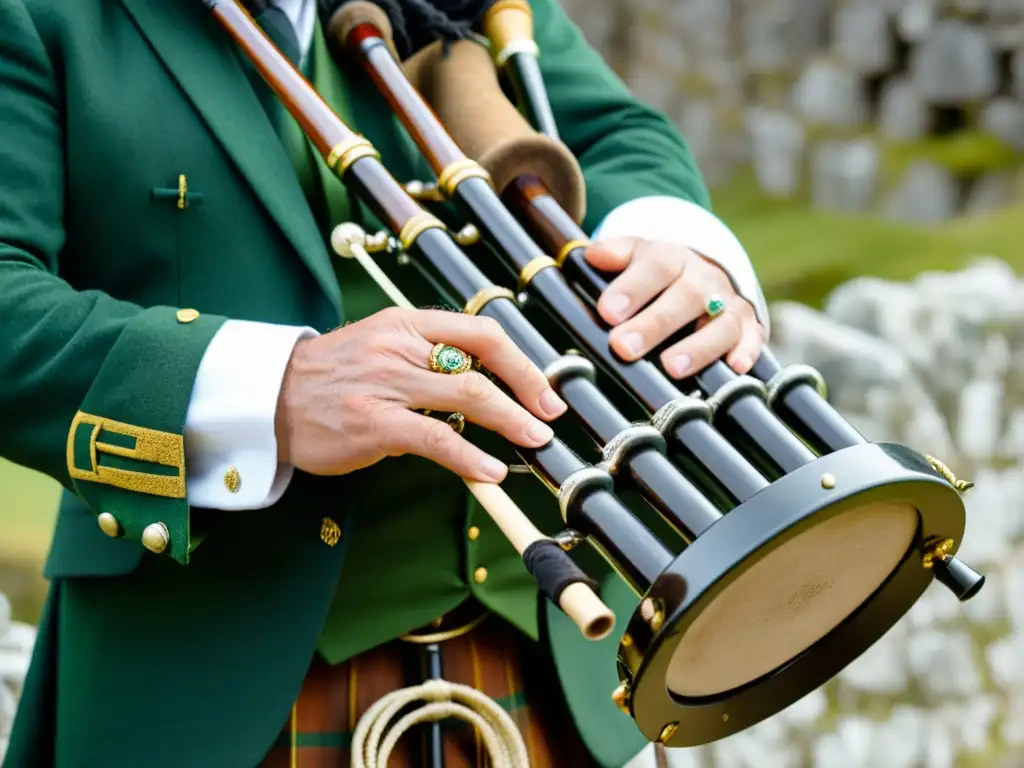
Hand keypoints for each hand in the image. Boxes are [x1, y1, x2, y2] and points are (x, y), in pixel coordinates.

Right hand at [274, 307, 567, 482]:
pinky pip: (435, 437)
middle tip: (549, 417)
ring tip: (535, 441)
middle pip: (482, 361)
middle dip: (527, 391)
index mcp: (406, 323)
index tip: (544, 388)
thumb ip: (427, 359)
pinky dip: (470, 456)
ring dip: (511, 421)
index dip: (522, 361)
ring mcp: (385, 383)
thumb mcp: (380, 347)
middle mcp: (399, 346)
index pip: (481, 330)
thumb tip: (482, 390)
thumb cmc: (331, 377)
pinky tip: (490, 472)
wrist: (267, 397)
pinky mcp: (372, 422)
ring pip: (467, 395)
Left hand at [586, 237, 764, 377]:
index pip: (655, 266)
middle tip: (624, 347)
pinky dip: (746, 351)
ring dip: (698, 346)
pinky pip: (752, 338)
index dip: (632, 288)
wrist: (699, 275)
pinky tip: (734, 367)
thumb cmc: (655, 275)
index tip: (608, 312)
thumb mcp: (634, 258)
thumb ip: (614, 256)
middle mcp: (704, 278)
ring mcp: (729, 302)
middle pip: (685, 297)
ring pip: (720, 322)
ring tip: (671, 367)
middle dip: (654, 324)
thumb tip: (593, 256)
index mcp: (671, 258)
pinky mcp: (748, 327)